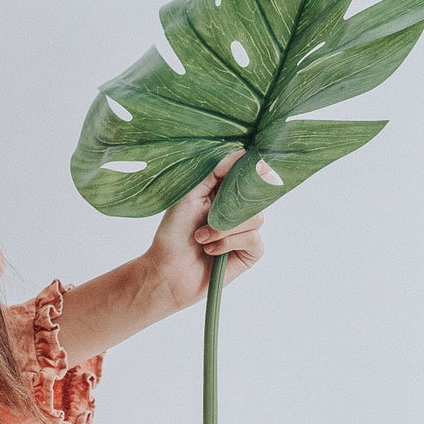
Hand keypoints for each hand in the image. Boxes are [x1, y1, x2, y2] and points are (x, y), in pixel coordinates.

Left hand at [140, 148, 266, 312]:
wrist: (168, 271)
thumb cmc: (173, 234)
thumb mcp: (189, 196)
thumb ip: (214, 174)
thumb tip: (240, 153)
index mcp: (224, 193)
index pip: (247, 175)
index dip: (252, 169)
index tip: (256, 164)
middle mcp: (238, 210)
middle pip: (256, 195)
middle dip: (229, 207)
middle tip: (208, 216)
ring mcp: (246, 230)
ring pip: (255, 218)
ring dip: (223, 229)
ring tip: (201, 238)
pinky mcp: (251, 252)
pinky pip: (253, 238)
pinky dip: (229, 243)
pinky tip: (212, 251)